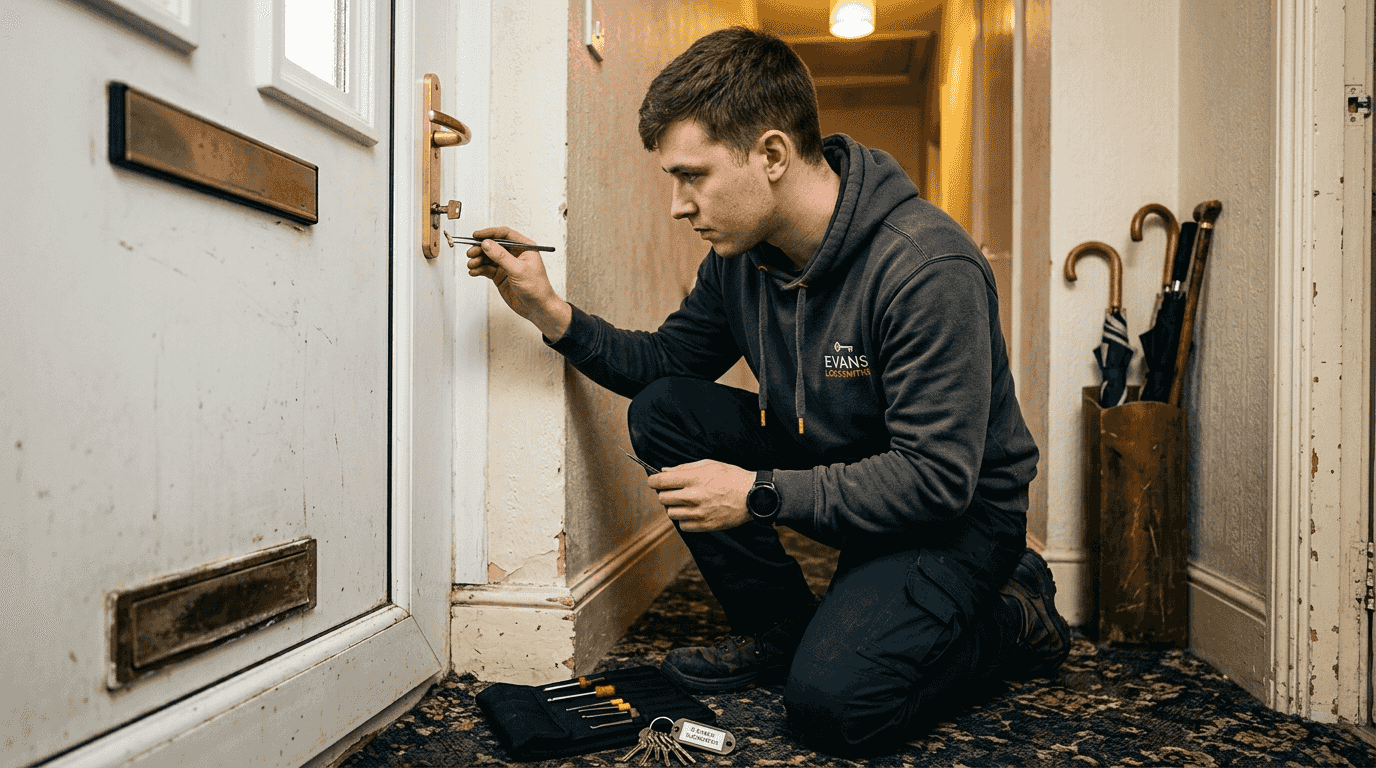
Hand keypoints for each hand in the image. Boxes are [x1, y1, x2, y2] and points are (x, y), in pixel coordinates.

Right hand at [465, 226, 570, 340]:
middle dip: (480, 248)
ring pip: (488, 257)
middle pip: (493, 245)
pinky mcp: (500, 275)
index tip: (476, 235)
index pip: (504, 234)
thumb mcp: (518, 269)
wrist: (537, 308)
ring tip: (471, 264)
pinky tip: (474, 272)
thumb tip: (487, 244)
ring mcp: (506, 265)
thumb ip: (501, 256)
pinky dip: (479, 269)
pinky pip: (486, 269)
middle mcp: (515, 254)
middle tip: (471, 253)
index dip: (489, 233)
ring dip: (478, 259)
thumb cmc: (537, 288)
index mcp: (524, 247)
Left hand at [647, 459, 753, 531]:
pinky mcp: (704, 525)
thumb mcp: (710, 464)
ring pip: (671, 513)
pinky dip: (685, 519)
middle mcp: (693, 496)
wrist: (753, 496)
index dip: (653, 481)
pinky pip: (682, 525)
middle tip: (674, 490)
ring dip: (675, 507)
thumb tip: (665, 471)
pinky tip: (694, 512)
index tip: (654, 481)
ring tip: (686, 502)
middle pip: (663, 498)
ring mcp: (698, 512)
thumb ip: (684, 468)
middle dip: (665, 493)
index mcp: (694, 478)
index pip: (661, 481)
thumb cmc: (732, 477)